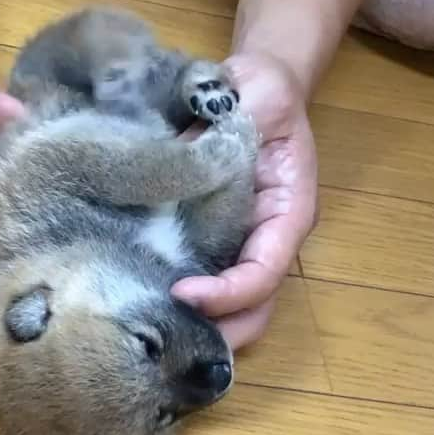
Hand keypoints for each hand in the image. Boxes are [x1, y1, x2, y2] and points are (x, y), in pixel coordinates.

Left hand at [172, 52, 317, 348]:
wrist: (252, 90)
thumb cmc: (260, 91)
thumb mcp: (255, 93)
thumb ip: (233, 121)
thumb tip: (187, 159)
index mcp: (287, 212)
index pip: (266, 269)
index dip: (230, 292)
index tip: (182, 292)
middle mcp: (267, 238)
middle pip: (256, 306)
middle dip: (221, 332)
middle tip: (169, 344)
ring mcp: (240, 244)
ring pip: (233, 306)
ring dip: (203, 328)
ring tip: (156, 335)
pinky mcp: (212, 239)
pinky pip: (205, 282)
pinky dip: (185, 304)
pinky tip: (146, 304)